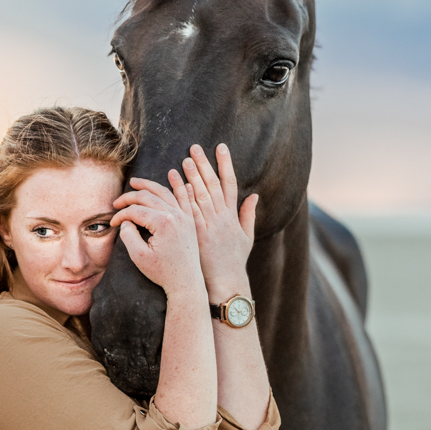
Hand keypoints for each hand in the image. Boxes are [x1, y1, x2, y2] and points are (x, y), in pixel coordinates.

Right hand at [110, 173, 205, 298]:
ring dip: (149, 185)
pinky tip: (173, 176)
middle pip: (148, 196)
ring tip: (136, 182)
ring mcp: (184, 217)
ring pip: (165, 192)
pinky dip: (178, 186)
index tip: (113, 224)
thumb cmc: (162, 272)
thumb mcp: (138, 256)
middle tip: (117, 202)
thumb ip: (128, 235)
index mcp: (162, 223)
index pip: (135, 210)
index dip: (120, 215)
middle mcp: (175, 215)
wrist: (186, 282)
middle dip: (129, 197)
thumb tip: (126, 221)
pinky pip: (183, 198)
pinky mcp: (189, 221)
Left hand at [174, 143, 256, 301]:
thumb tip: (254, 195)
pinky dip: (183, 196)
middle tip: (195, 147)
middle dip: (204, 164)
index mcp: (232, 216)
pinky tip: (176, 182)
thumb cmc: (234, 262)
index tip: (221, 147)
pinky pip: (189, 211)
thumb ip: (249, 215)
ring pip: (200, 195)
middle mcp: (221, 218)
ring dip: (192, 176)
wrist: (225, 282)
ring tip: (185, 159)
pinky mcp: (196, 234)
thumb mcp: (247, 237)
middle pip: (213, 185)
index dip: (225, 164)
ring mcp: (208, 225)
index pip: (229, 183)